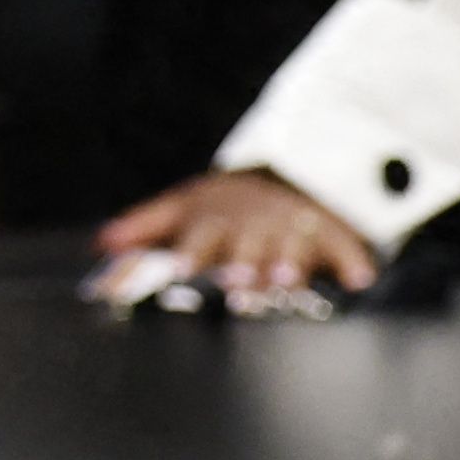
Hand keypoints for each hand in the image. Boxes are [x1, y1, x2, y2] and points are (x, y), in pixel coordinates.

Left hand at [99, 165, 378, 298]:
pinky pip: (346, 246)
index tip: (184, 272)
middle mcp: (253, 227)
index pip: (199, 239)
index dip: (191, 256)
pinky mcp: (331, 232)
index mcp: (215, 221)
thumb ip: (145, 226)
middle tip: (238, 289)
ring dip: (289, 264)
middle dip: (243, 266)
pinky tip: (359, 278)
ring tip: (286, 282)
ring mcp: (293, 228)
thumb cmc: (225, 205)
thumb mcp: (184, 206)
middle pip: (247, 248)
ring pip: (292, 248)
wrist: (287, 169)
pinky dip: (353, 260)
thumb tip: (100, 242)